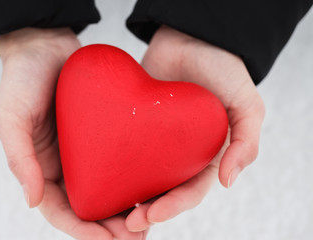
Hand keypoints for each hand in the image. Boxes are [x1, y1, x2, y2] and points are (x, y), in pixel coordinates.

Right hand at [0, 27, 146, 239]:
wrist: (46, 45)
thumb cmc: (22, 80)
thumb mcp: (11, 118)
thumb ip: (19, 159)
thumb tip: (33, 201)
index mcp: (44, 169)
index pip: (62, 211)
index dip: (82, 230)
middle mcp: (69, 165)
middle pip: (91, 206)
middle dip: (111, 227)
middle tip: (136, 238)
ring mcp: (89, 150)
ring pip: (110, 189)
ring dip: (128, 209)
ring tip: (149, 223)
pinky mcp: (107, 133)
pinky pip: (122, 160)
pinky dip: (136, 178)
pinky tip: (155, 186)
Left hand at [125, 25, 264, 230]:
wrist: (192, 37)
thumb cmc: (223, 70)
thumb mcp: (247, 105)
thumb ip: (246, 142)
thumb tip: (228, 182)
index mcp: (205, 155)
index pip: (188, 190)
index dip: (171, 207)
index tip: (149, 216)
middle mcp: (180, 152)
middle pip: (162, 189)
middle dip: (146, 210)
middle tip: (126, 224)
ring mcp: (156, 138)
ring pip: (141, 173)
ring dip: (126, 194)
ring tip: (108, 209)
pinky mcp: (136, 122)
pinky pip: (124, 146)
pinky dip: (114, 163)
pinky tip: (99, 173)